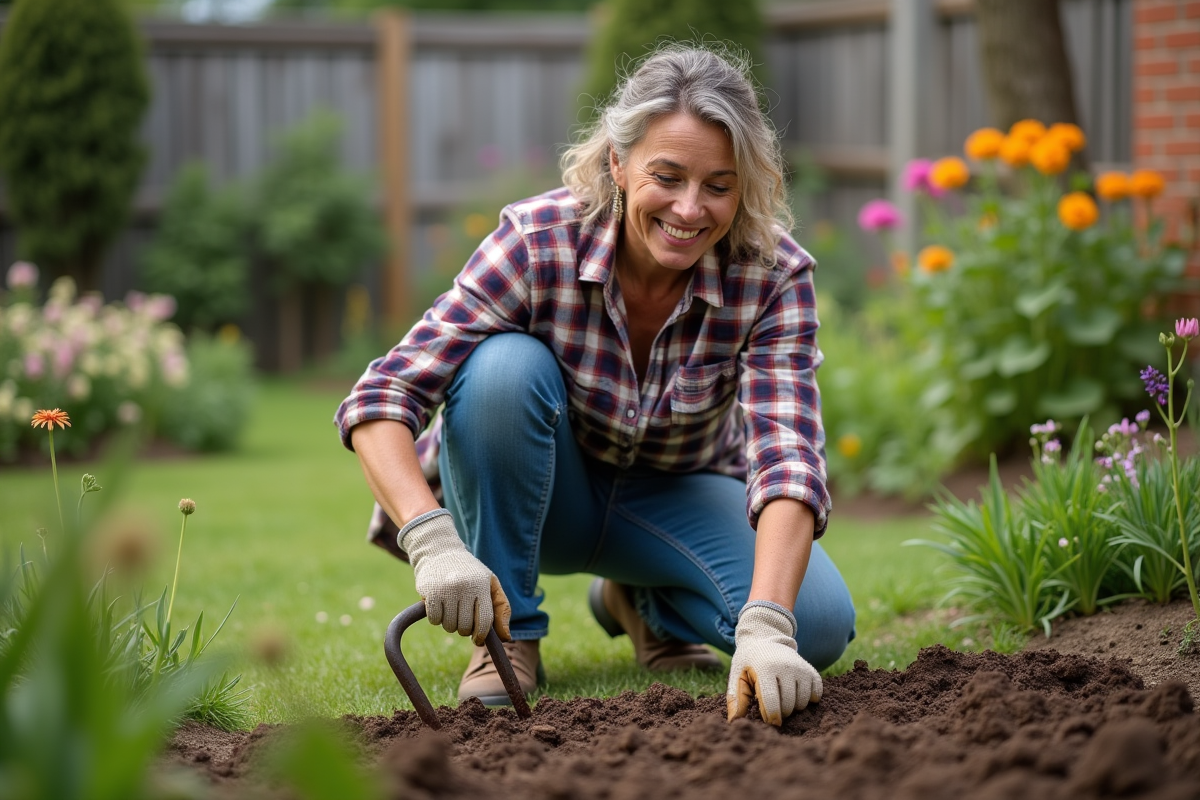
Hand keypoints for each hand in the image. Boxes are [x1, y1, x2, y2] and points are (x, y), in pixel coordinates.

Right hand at [400, 510, 511, 644]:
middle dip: (464, 629)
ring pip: (449, 625)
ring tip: (450, 609)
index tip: (477, 639)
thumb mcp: (490, 584)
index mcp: (482, 585)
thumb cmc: (470, 573)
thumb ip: (501, 610)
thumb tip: (506, 637)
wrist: (439, 551)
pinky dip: (436, 619)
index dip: (481, 635)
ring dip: (449, 624)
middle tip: (462, 618)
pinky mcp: (430, 591)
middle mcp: (465, 586)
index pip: (485, 620)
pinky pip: (434, 620)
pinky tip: (439, 606)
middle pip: (465, 627)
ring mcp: (446, 589)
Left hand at [726, 603, 821, 725]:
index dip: (770, 718)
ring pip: (803, 702)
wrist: (763, 639)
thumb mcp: (737, 676)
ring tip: (782, 699)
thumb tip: (734, 722)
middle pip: (788, 705)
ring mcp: (800, 668)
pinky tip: (796, 694)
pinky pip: (816, 694)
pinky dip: (809, 699)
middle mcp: (786, 667)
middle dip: (780, 713)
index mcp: (765, 669)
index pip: (772, 702)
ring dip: (793, 707)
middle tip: (772, 706)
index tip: (768, 722)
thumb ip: (736, 699)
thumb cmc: (748, 662)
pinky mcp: (811, 670)